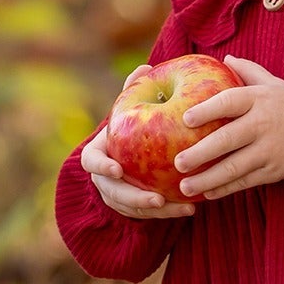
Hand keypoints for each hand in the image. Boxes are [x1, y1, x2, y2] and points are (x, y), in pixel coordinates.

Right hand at [80, 64, 196, 219]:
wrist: (132, 151)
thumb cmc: (132, 124)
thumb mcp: (131, 108)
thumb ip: (134, 90)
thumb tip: (146, 66)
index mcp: (98, 153)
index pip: (91, 162)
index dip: (102, 166)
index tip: (118, 169)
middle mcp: (104, 178)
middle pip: (113, 193)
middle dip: (134, 199)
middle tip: (156, 199)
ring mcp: (118, 196)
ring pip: (133, 210)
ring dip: (158, 211)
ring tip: (183, 207)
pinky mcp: (135, 209)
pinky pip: (150, 217)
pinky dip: (169, 213)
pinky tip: (191, 208)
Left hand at [172, 55, 283, 199]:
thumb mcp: (272, 83)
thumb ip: (247, 70)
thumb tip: (223, 58)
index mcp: (259, 99)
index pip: (230, 102)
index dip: (207, 110)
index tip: (185, 119)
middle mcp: (263, 124)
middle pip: (228, 139)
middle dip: (201, 153)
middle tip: (177, 162)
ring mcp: (269, 150)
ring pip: (234, 168)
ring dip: (208, 179)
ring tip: (184, 187)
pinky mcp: (274, 171)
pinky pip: (245, 182)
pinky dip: (225, 189)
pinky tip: (206, 194)